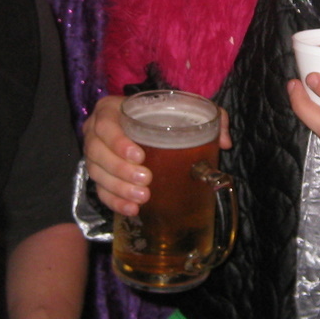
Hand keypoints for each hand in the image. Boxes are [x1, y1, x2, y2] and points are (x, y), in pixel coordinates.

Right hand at [83, 94, 231, 215]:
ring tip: (142, 197)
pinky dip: (114, 202)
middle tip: (146, 180)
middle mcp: (97, 132)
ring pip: (97, 174)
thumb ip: (210, 117)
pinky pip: (100, 191)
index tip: (140, 156)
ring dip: (119, 188)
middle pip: (97, 153)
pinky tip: (132, 209)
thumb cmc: (165, 116)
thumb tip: (224, 141)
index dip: (117, 142)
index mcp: (111, 110)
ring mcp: (95, 155)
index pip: (106, 124)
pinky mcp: (99, 175)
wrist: (148, 127)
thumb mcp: (185, 109)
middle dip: (120, 170)